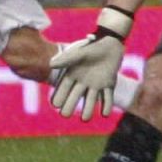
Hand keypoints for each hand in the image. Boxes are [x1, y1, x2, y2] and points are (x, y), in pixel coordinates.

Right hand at [49, 6, 132, 120]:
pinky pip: (107, 97)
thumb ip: (67, 59)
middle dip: (69, 105)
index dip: (59, 96)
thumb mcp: (79, 52)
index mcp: (73, 75)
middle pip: (74, 97)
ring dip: (88, 109)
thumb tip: (51, 65)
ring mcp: (96, 84)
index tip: (55, 104)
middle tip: (65, 114)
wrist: (110, 43)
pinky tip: (105, 114)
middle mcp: (83, 82)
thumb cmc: (92, 46)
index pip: (63, 88)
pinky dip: (107, 105)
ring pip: (91, 100)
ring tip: (85, 119)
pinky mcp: (108, 84)